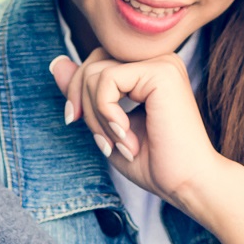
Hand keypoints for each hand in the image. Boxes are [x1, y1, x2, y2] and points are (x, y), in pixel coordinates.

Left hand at [50, 51, 224, 207]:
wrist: (187, 182)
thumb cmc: (154, 163)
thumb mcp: (105, 125)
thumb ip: (84, 94)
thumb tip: (56, 63)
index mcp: (147, 70)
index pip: (96, 63)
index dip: (77, 94)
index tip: (81, 126)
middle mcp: (157, 60)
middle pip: (92, 63)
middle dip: (83, 105)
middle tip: (104, 143)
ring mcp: (161, 62)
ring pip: (96, 72)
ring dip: (97, 116)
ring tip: (119, 143)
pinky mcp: (161, 71)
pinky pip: (107, 79)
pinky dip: (105, 113)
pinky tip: (126, 135)